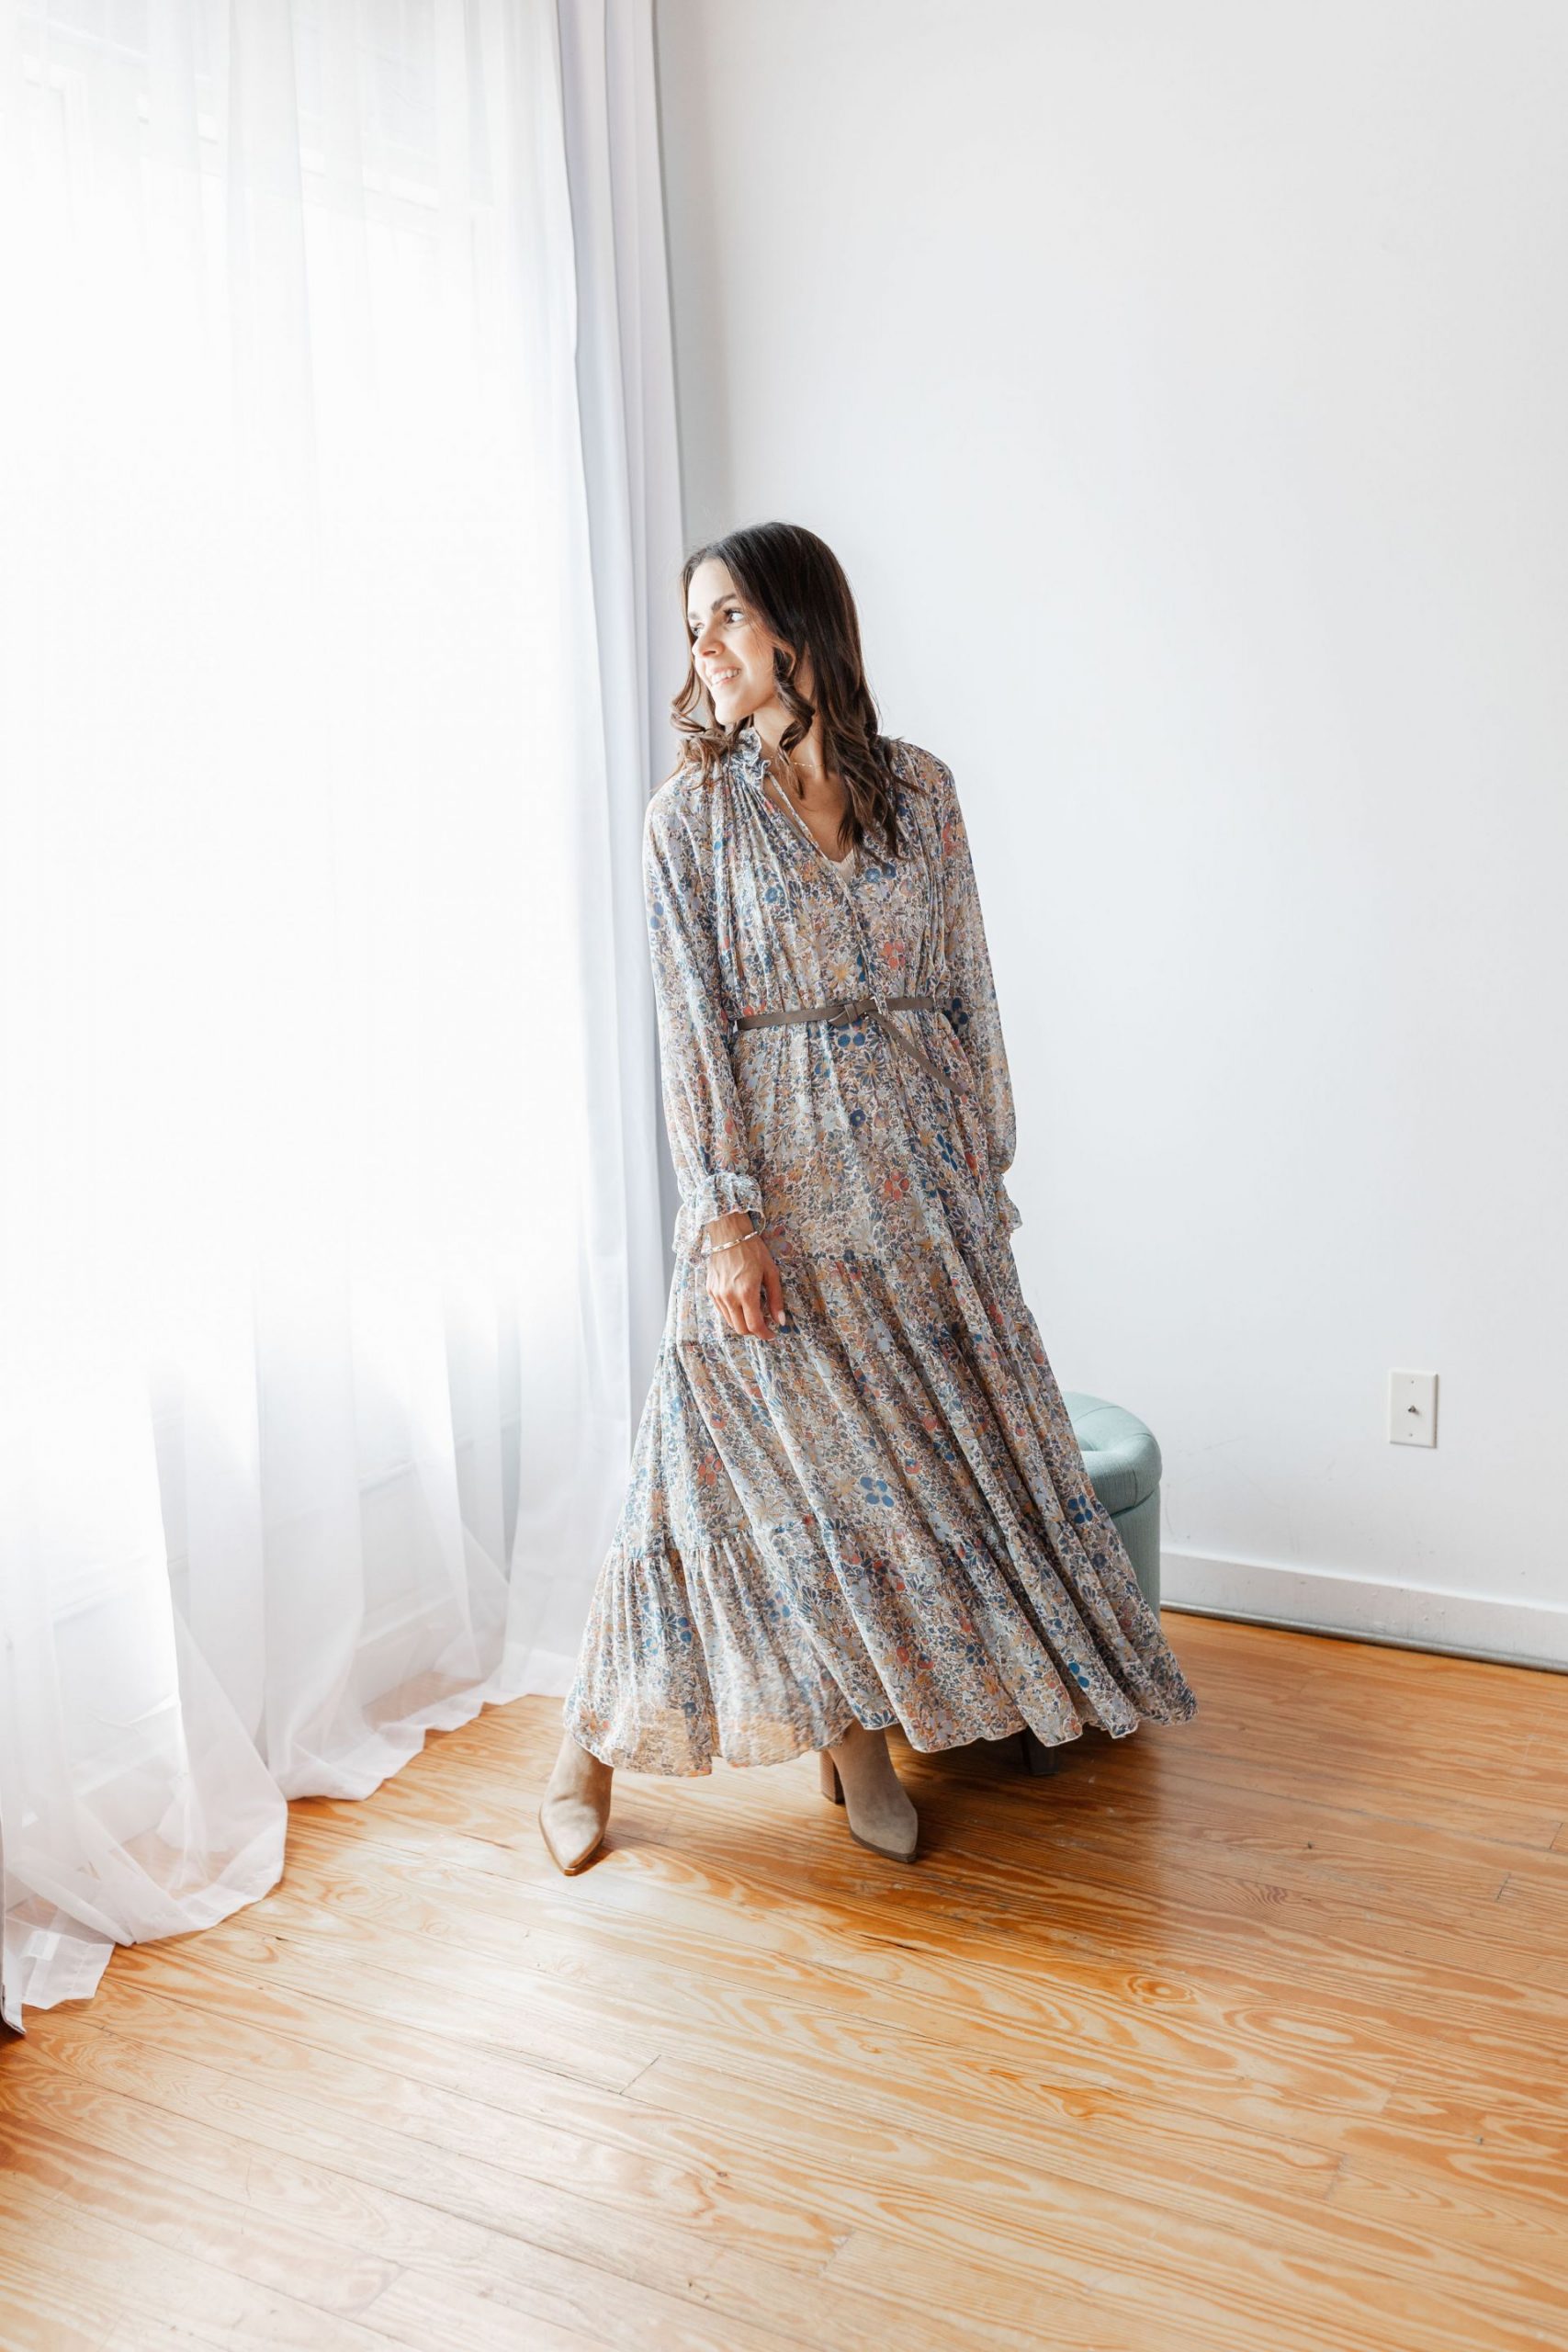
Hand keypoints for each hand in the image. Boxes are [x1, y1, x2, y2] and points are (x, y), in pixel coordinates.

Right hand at [703, 1214, 786, 1338]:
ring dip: (743, 1323)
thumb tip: (781, 1320)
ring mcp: (718, 1295)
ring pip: (730, 1322)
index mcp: (746, 1292)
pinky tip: (741, 1304)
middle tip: (764, 1325)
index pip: (754, 1325)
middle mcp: (729, 1297)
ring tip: (753, 1313)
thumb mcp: (771, 1272)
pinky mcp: (711, 1290)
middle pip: (741, 1329)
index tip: (772, 1334)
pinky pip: (722, 1311)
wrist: (729, 1235)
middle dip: (754, 1332)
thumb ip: (776, 1299)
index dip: (765, 1334)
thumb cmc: (753, 1250)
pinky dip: (733, 1314)